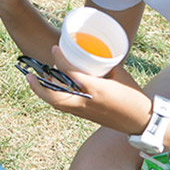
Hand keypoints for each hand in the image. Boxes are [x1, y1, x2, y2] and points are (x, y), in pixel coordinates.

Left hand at [24, 45, 152, 133]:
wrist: (141, 121)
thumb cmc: (133, 96)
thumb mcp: (120, 74)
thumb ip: (104, 65)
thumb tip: (93, 54)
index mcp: (95, 90)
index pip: (71, 73)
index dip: (60, 60)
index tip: (54, 48)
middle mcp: (85, 102)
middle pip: (54, 97)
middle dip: (38, 87)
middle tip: (28, 74)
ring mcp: (84, 112)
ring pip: (57, 104)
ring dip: (44, 93)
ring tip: (36, 80)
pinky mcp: (85, 116)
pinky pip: (64, 106)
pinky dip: (55, 97)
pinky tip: (53, 88)